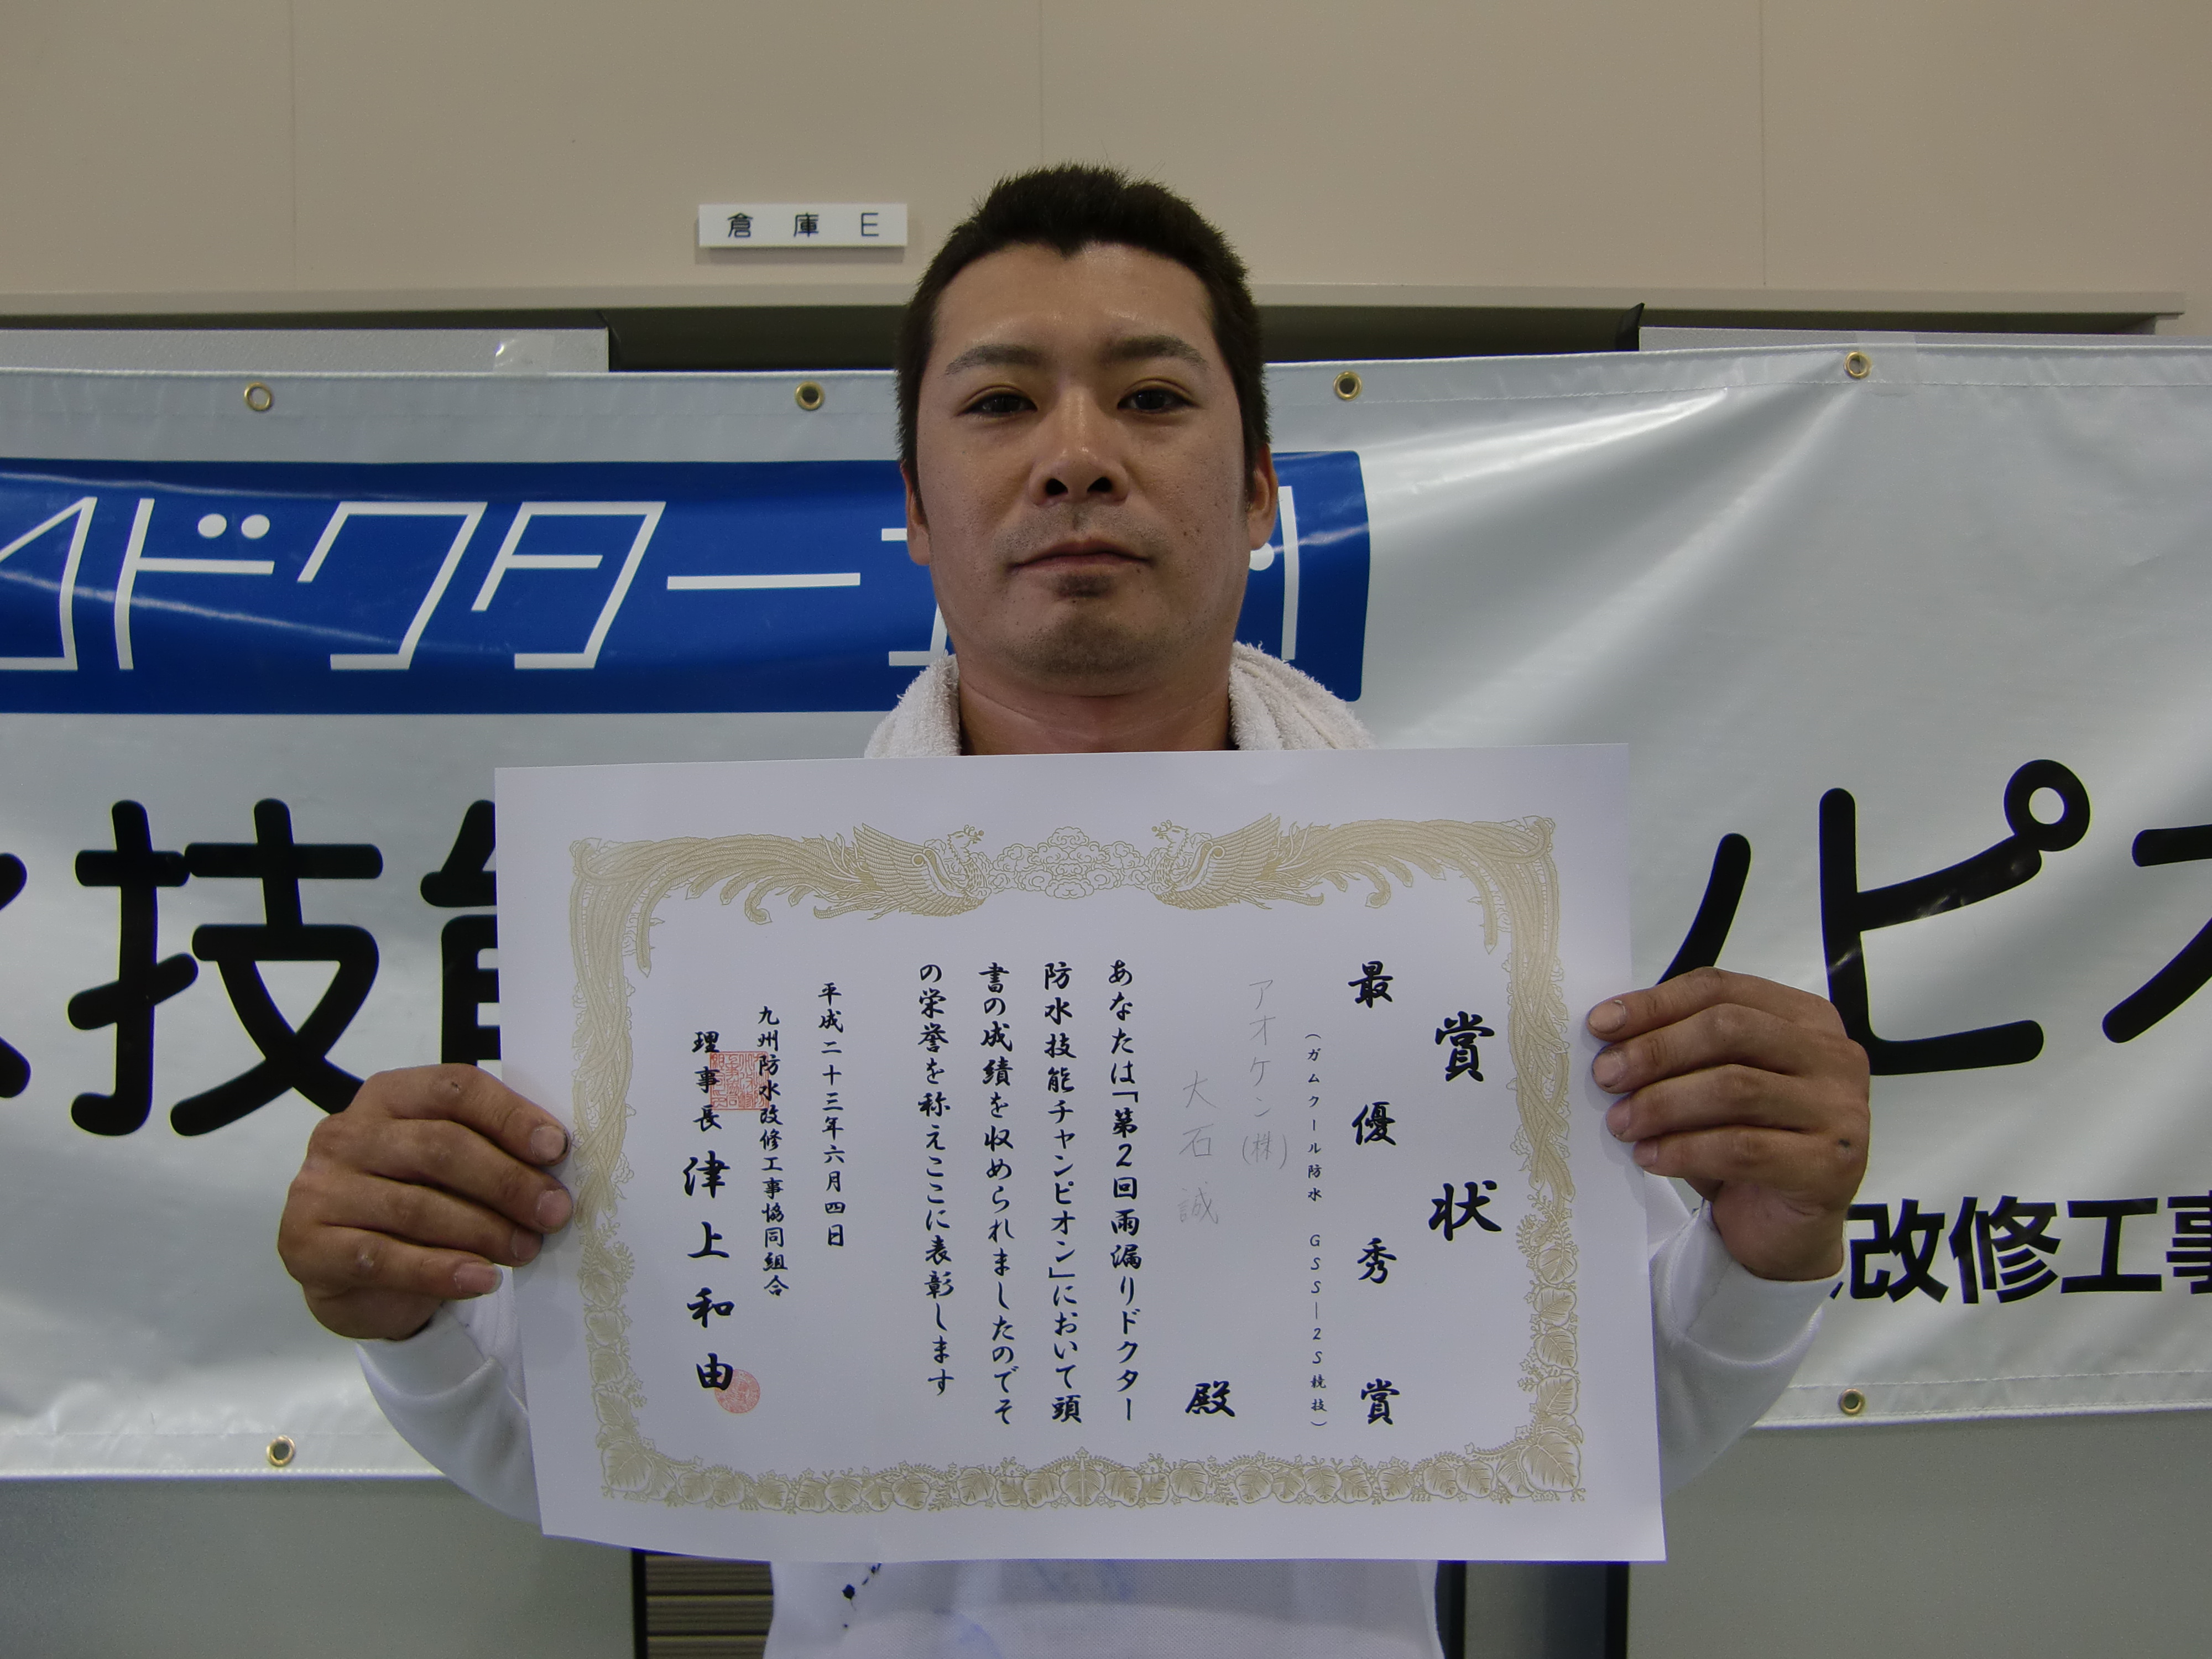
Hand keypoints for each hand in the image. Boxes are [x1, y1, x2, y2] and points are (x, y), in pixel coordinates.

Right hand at [277, 1064, 573, 1340]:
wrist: (357, 1279)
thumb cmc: (418, 1204)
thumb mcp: (453, 1168)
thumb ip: (492, 1150)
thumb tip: (556, 1157)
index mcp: (388, 1096)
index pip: (454, 1089)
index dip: (509, 1116)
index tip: (556, 1148)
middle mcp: (346, 1134)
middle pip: (440, 1147)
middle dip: (507, 1182)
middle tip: (554, 1212)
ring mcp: (319, 1189)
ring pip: (416, 1206)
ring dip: (484, 1231)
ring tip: (526, 1250)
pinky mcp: (306, 1245)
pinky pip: (384, 1257)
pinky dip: (441, 1271)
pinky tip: (482, 1280)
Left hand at [1589, 967, 1868, 1280]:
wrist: (1782, 1230)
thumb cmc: (1744, 1145)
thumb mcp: (1709, 1085)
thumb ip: (1678, 1052)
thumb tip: (1608, 1032)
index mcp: (1805, 1019)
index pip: (1722, 990)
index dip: (1656, 1003)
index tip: (1600, 1024)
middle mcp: (1834, 1056)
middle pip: (1729, 1029)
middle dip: (1656, 1051)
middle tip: (1605, 1076)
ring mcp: (1840, 1110)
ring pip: (1735, 1087)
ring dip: (1663, 1103)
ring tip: (1621, 1123)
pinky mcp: (1830, 1166)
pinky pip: (1743, 1147)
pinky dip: (1685, 1149)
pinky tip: (1650, 1158)